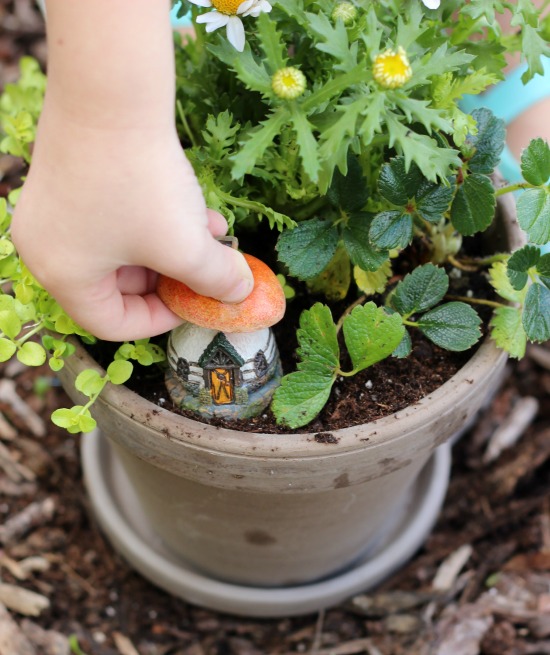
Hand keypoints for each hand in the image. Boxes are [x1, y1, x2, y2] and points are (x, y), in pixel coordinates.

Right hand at [12, 112, 253, 341]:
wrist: (112, 89)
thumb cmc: (142, 180)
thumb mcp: (186, 244)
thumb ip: (217, 280)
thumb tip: (239, 295)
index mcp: (62, 274)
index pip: (113, 324)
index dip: (162, 321)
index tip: (198, 305)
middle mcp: (48, 247)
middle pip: (120, 286)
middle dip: (175, 278)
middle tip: (210, 269)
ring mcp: (55, 210)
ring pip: (125, 249)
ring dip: (174, 246)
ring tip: (216, 234)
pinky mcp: (70, 179)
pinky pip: (117, 217)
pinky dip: (156, 220)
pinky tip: (198, 208)